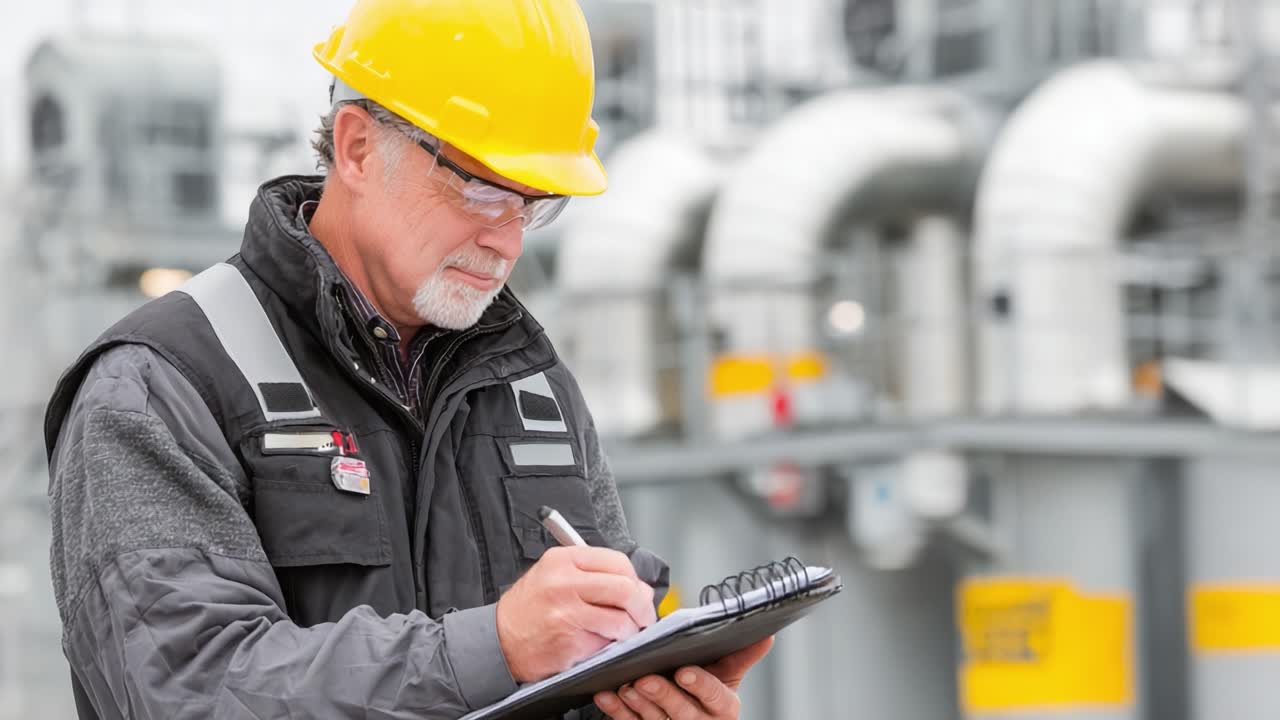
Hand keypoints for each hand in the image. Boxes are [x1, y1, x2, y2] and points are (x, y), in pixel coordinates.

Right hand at [497, 546, 656, 682]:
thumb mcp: (553, 575)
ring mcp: (567, 613)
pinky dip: (613, 645)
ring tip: (626, 633)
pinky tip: (605, 644)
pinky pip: (607, 642)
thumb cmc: (528, 609)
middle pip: (625, 589)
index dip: (635, 579)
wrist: (498, 641)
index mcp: (564, 560)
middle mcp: (565, 582)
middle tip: (645, 617)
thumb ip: (592, 575)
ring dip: (631, 630)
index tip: (639, 591)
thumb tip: (637, 587)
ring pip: (621, 619)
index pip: (618, 561)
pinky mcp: (570, 641)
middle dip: (643, 607)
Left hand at [593, 636, 773, 719]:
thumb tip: (767, 635)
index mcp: (724, 707)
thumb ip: (741, 654)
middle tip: (645, 679)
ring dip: (638, 704)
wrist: (688, 707)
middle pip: (684, 714)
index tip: (685, 672)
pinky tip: (606, 694)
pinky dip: (618, 710)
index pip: (717, 698)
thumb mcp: (726, 671)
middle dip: (664, 695)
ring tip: (625, 684)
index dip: (701, 686)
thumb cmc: (707, 684)